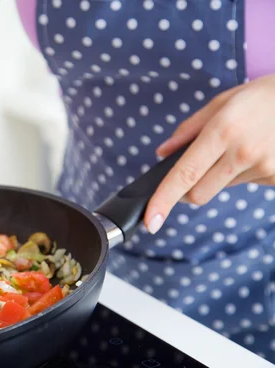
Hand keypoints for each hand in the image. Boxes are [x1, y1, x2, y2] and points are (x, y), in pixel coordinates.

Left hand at [143, 74, 274, 233]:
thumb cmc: (262, 97)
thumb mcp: (222, 102)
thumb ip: (188, 130)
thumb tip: (162, 153)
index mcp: (223, 131)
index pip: (184, 174)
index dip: (163, 200)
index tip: (151, 222)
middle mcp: (243, 153)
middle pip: (198, 193)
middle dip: (188, 187)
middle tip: (199, 164)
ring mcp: (265, 168)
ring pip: (223, 187)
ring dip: (223, 174)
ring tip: (243, 144)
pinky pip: (248, 184)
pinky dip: (245, 172)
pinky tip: (259, 149)